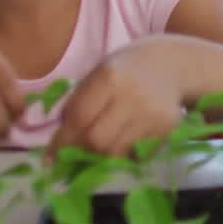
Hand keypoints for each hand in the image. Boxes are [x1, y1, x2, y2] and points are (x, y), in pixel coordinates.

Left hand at [47, 44, 182, 157]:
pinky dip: (124, 155)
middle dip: (80, 153)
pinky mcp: (167, 128)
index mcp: (110, 77)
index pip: (79, 118)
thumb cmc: (125, 70)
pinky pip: (137, 155)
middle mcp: (133, 96)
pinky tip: (124, 141)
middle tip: (72, 159)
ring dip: (101, 158)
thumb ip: (78, 103)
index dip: (61, 142)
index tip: (50, 158)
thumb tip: (57, 144)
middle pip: (97, 140)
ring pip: (117, 153)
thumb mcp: (98, 74)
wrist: (172, 64)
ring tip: (96, 152)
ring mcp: (153, 114)